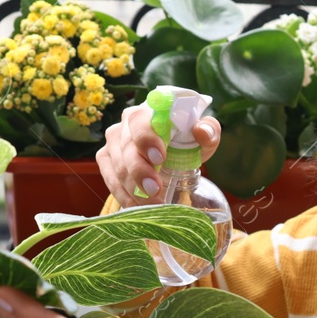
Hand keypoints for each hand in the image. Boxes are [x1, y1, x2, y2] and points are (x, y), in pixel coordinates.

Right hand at [97, 102, 222, 206]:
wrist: (173, 153)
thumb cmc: (187, 140)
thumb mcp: (205, 135)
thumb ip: (209, 131)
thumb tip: (202, 131)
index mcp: (149, 110)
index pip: (140, 121)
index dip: (146, 139)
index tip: (160, 158)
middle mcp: (126, 123)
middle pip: (126, 146)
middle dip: (140, 171)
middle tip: (155, 190)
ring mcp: (113, 141)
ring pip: (117, 165)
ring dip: (133, 188)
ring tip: (152, 204)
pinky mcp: (106, 158)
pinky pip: (109, 178)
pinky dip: (123, 195)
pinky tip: (137, 207)